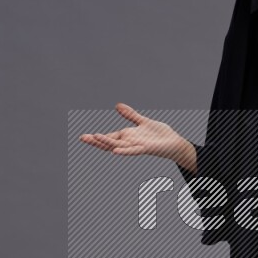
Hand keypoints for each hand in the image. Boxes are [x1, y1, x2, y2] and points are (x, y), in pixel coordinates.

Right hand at [79, 103, 194, 168]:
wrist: (174, 143)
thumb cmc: (159, 135)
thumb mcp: (143, 122)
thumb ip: (130, 115)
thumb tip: (117, 106)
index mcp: (127, 136)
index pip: (109, 137)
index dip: (97, 137)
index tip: (83, 137)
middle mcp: (130, 142)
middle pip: (110, 142)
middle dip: (96, 140)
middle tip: (83, 138)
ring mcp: (137, 146)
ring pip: (119, 145)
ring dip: (107, 143)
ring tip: (95, 138)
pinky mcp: (146, 148)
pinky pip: (133, 150)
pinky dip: (124, 150)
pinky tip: (115, 151)